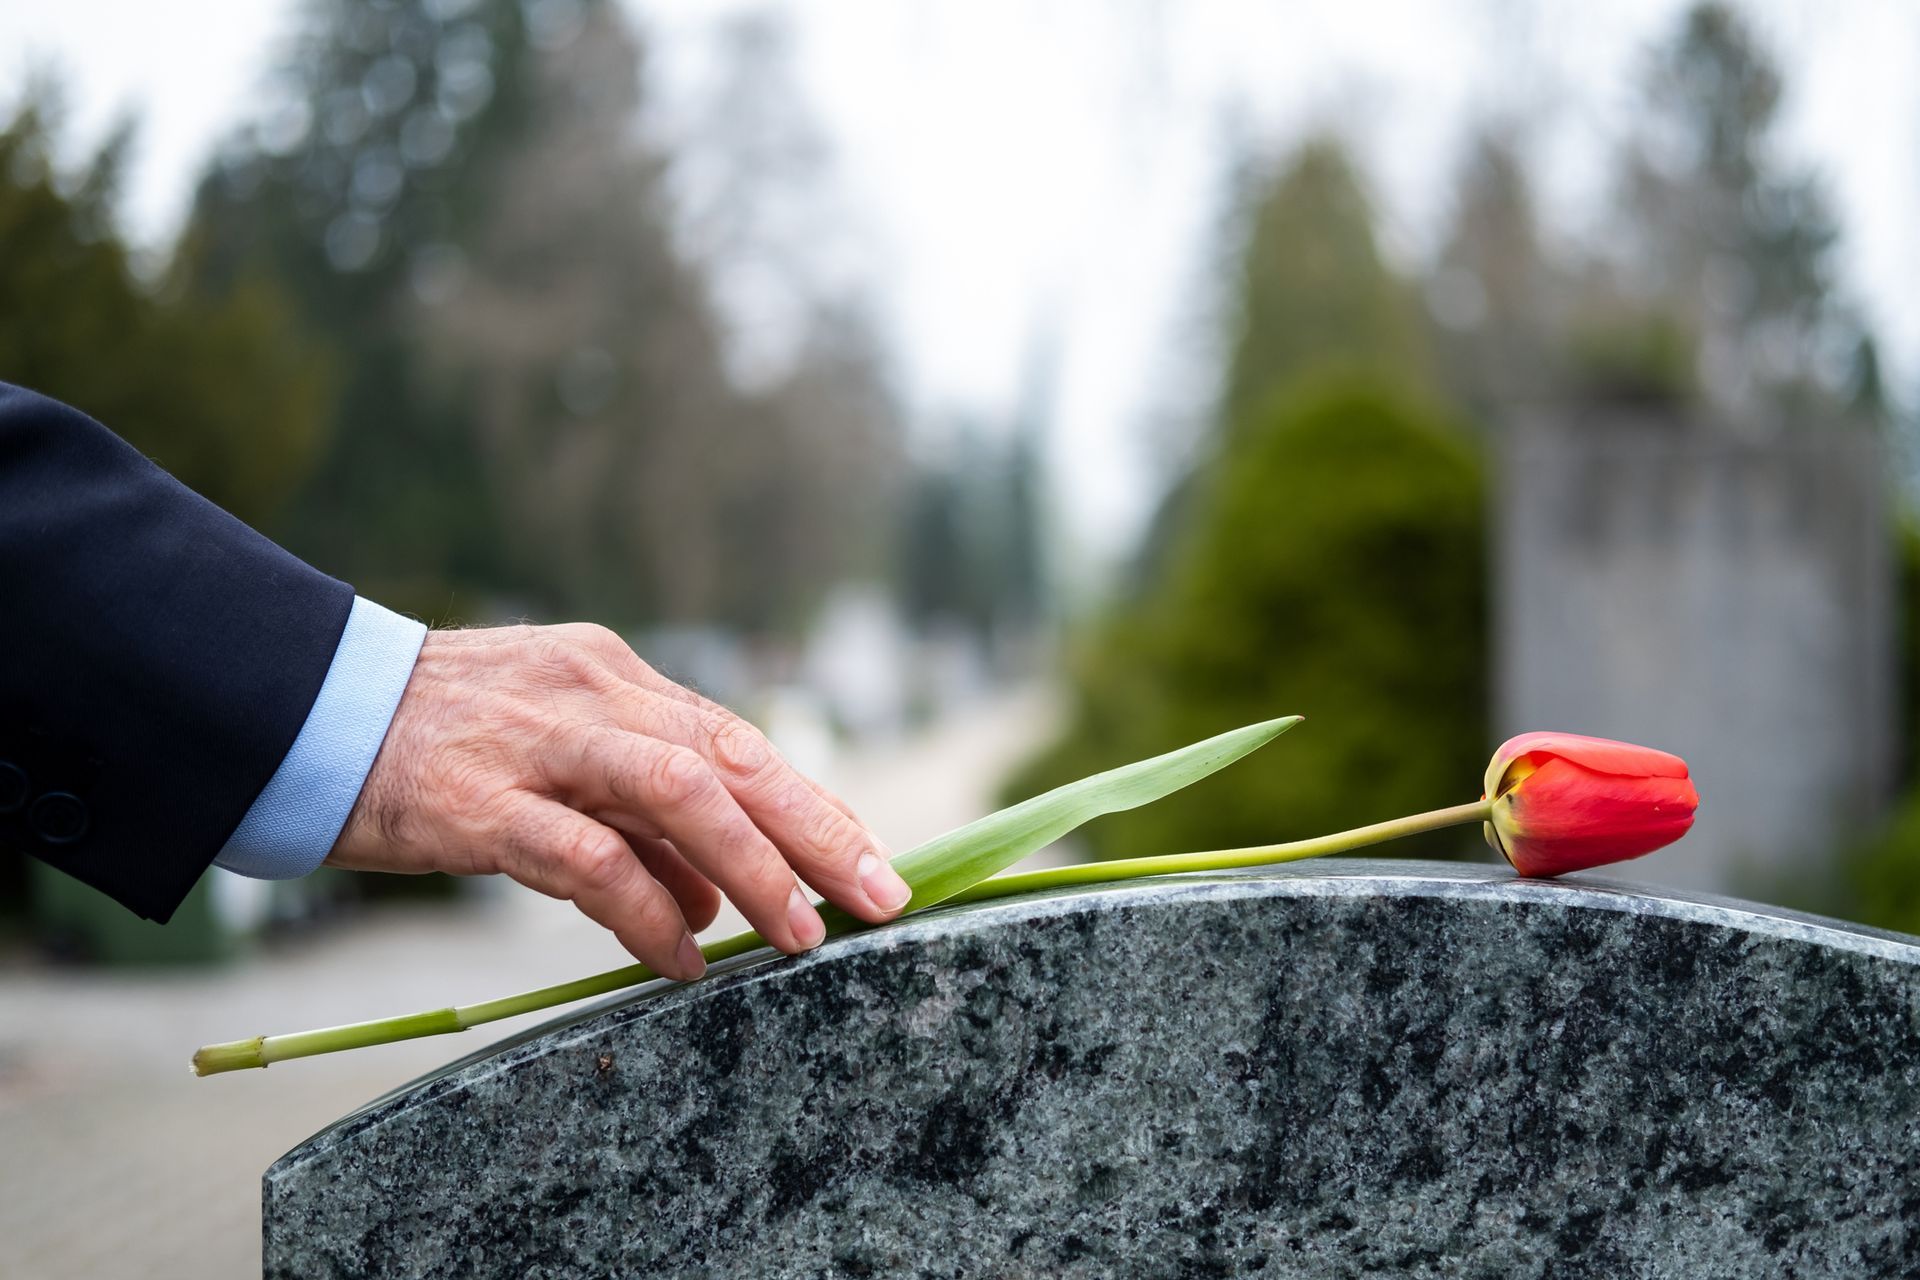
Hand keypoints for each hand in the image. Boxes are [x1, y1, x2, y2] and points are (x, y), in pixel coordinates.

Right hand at [325, 624, 911, 978]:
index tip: (873, 859)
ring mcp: (538, 743)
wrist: (304, 711)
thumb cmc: (440, 743)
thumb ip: (639, 819)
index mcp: (615, 676)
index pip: (738, 740)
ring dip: (754, 867)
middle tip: (879, 896)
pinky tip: (680, 958)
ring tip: (798, 935)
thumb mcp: (554, 754)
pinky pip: (587, 858)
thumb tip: (719, 900)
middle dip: (818, 829)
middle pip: (732, 756)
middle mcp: (592, 695)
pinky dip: (647, 911)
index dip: (813, 803)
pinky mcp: (479, 801)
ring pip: (678, 793)